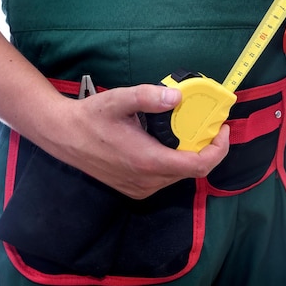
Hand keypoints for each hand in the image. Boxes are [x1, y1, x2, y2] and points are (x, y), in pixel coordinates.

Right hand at [41, 84, 229, 199]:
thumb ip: (148, 96)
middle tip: (209, 125)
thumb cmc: (91, 118)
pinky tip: (170, 142)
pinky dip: (175, 161)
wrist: (63, 136)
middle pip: (192, 170)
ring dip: (191, 155)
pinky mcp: (134, 189)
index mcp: (148, 161)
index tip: (223, 130)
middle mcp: (148, 181)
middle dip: (207, 148)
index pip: (199, 165)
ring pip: (179, 175)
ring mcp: (140, 188)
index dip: (218, 149)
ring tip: (191, 130)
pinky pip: (165, 178)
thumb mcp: (119, 100)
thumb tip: (177, 96)